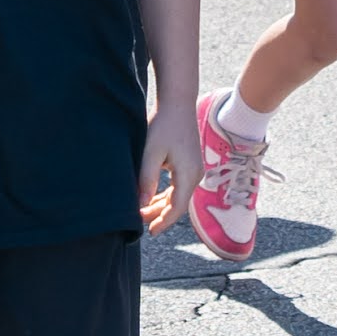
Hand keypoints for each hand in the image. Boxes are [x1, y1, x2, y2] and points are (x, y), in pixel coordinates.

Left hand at [136, 96, 203, 232]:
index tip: (149, 232)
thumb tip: (141, 204)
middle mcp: (195, 175)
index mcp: (188, 174)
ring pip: (178, 196)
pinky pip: (179, 187)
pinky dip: (167, 195)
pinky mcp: (190, 164)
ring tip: (143, 212)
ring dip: (162, 206)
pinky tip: (153, 198)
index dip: (163, 222)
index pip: (176, 208)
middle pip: (178, 204)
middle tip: (140, 222)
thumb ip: (146, 179)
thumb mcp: (151, 152)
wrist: (178, 103)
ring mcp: (195, 169)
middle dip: (160, 215)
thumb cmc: (163, 125)